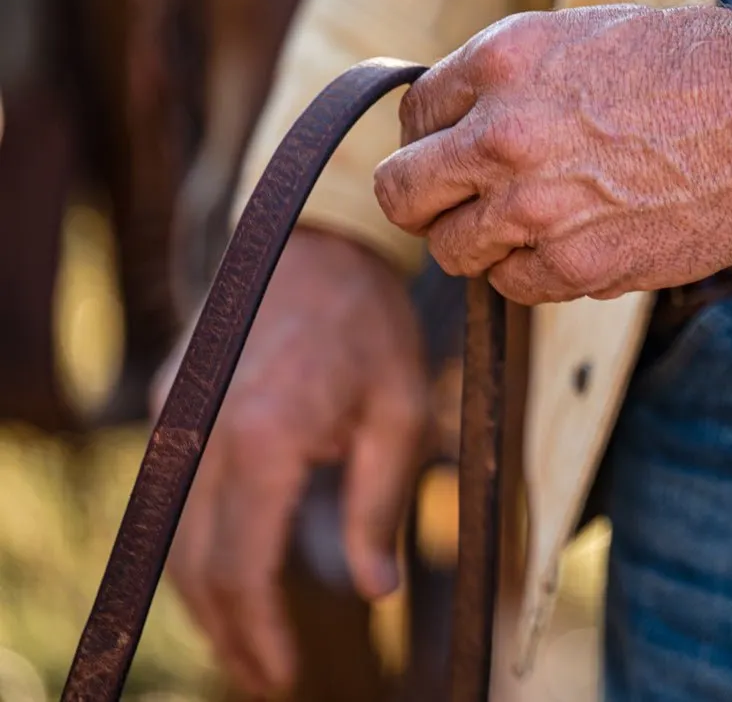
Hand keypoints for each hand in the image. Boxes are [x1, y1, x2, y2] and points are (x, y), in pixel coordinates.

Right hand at [156, 227, 426, 695]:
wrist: (311, 235)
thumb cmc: (369, 320)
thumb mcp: (399, 410)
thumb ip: (380, 505)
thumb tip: (376, 591)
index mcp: (263, 436)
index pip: (242, 565)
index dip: (259, 631)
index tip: (284, 673)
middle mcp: (201, 430)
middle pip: (195, 564)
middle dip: (229, 631)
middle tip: (267, 677)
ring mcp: (176, 414)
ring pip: (170, 535)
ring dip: (204, 598)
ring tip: (248, 644)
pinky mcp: (171, 403)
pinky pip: (171, 495)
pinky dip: (193, 546)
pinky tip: (229, 574)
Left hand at [373, 4, 731, 302]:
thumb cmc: (688, 66)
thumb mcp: (580, 35)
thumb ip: (507, 78)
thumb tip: (455, 124)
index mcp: (501, 62)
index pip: (412, 115)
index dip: (431, 135)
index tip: (455, 148)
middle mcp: (503, 134)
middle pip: (402, 193)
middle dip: (423, 200)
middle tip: (453, 203)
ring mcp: (536, 207)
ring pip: (454, 251)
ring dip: (481, 242)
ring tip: (530, 223)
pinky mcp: (578, 264)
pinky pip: (515, 286)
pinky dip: (533, 272)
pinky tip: (575, 241)